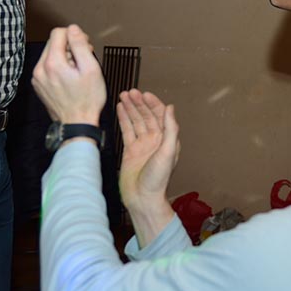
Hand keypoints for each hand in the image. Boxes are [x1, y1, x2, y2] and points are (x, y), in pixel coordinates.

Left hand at [31, 25, 105, 125]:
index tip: (85, 46)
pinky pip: (47, 67)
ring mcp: (37, 78)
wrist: (76, 125)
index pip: (58, 33)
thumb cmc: (87, 99)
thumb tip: (73, 29)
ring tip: (77, 71)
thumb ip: (80, 46)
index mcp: (53, 63)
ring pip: (49, 54)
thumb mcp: (91, 69)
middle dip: (69, 46)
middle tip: (84, 59)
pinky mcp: (38, 85)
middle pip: (53, 43)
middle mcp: (40, 69)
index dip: (74, 35)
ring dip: (64, 56)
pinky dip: (58, 67)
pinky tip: (69, 79)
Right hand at [117, 89, 179, 246]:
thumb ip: (170, 129)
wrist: (142, 198)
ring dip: (130, 108)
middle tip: (130, 92)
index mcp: (166, 139)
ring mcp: (142, 144)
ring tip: (123, 95)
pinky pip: (127, 130)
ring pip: (136, 120)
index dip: (153, 103)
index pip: (160, 115)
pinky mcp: (130, 150)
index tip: (144, 94)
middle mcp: (155, 140)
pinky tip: (120, 108)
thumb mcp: (168, 152)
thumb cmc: (158, 179)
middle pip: (147, 115)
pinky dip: (123, 118)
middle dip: (139, 103)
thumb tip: (170, 108)